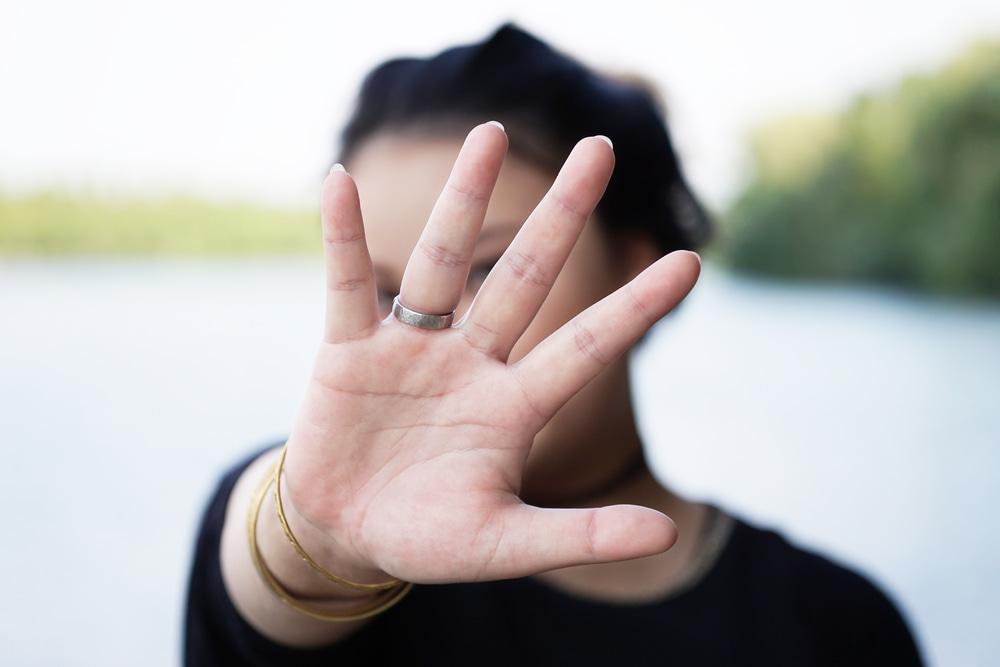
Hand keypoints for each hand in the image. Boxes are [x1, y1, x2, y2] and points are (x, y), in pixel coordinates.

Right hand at [281, 122, 699, 585]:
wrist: (348, 535)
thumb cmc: (429, 538)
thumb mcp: (504, 544)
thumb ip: (580, 536)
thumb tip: (668, 536)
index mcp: (514, 406)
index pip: (585, 347)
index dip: (634, 307)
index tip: (691, 261)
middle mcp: (471, 363)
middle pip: (523, 276)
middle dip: (560, 215)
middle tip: (599, 149)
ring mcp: (411, 350)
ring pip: (443, 263)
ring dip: (463, 200)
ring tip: (488, 133)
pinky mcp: (348, 352)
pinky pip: (347, 285)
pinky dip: (342, 238)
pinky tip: (339, 182)